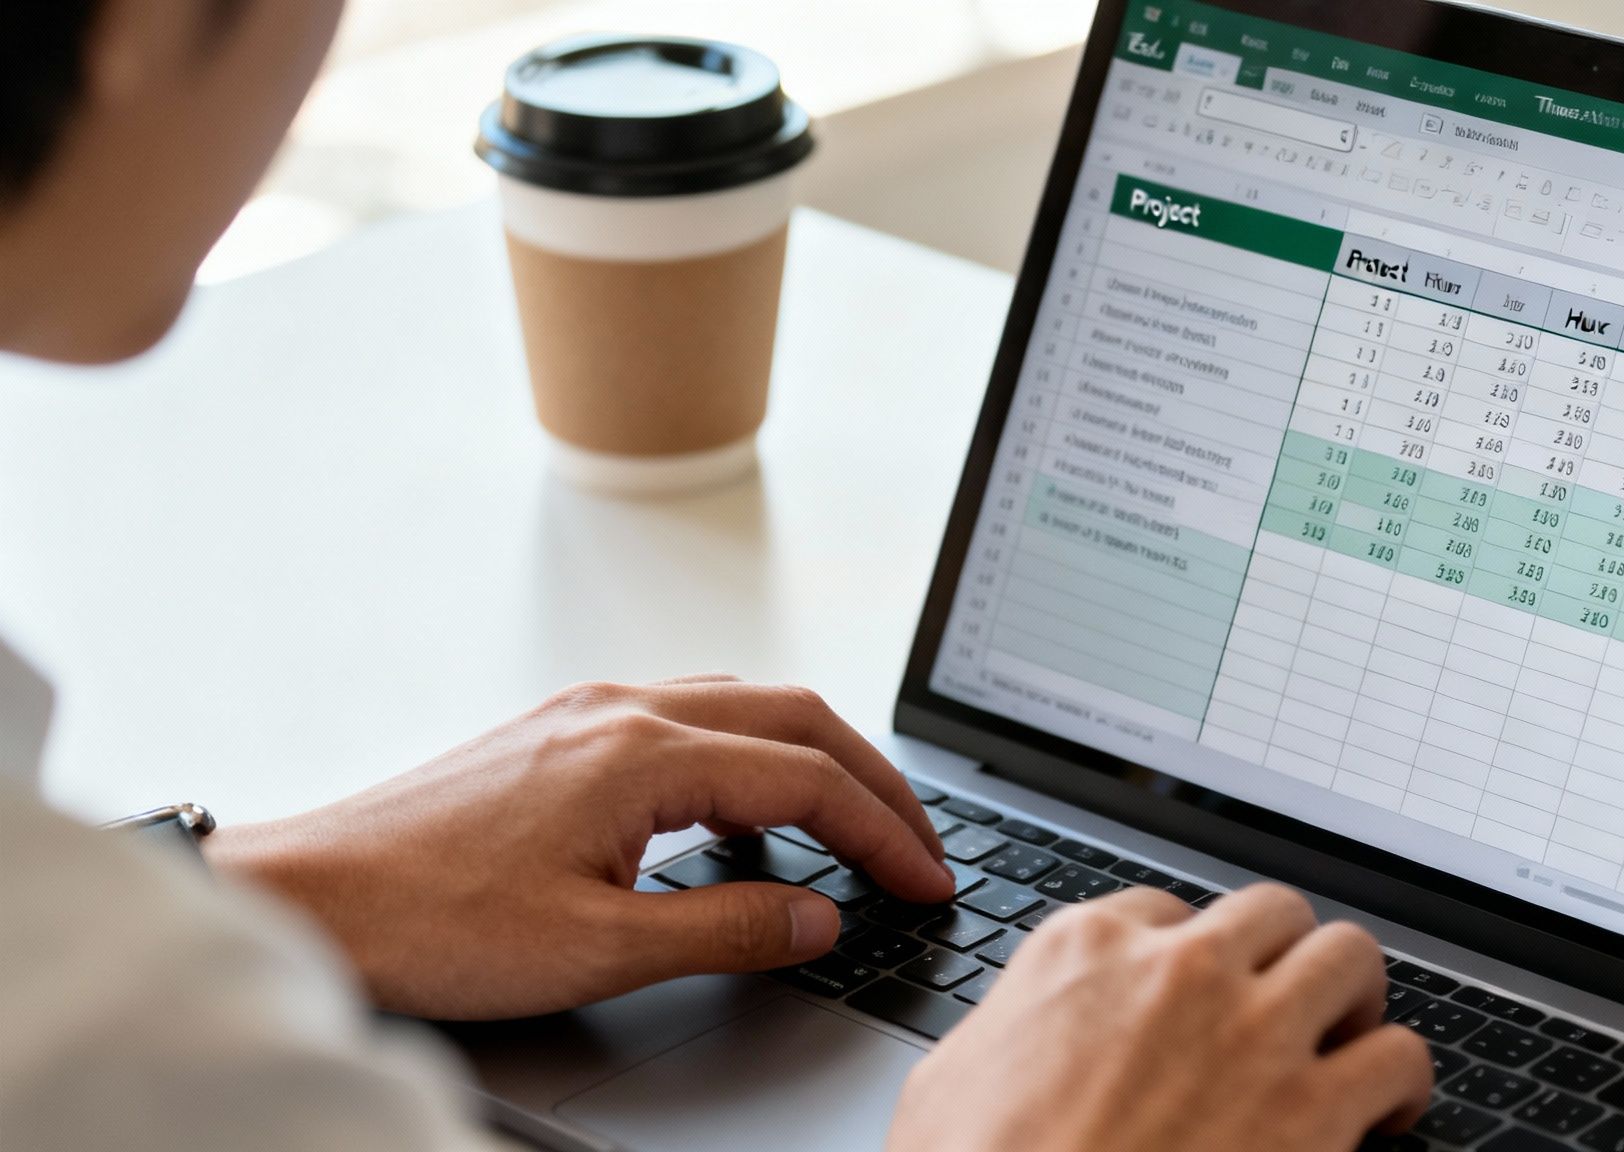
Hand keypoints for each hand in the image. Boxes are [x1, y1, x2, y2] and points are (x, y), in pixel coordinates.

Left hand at [202, 675, 954, 1018]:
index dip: (885, 835)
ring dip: (815, 759)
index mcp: (643, 752)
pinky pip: (691, 718)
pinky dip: (751, 757)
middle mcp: (623, 707)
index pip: (809, 779)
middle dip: (874, 782)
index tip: (928, 884)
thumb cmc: (430, 922)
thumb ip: (729, 927)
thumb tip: (821, 918)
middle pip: (796, 718)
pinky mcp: (560, 730)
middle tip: (920, 848)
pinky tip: (748, 814)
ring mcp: (588, 710)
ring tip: (856, 825)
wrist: (309, 894)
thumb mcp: (599, 949)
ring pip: (746, 706)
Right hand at [890, 885, 1432, 1151]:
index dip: (1188, 958)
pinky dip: (1400, 1083)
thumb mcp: (949, 1082)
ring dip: (1354, 1000)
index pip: (1166, 910)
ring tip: (1346, 1042)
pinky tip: (1381, 1113)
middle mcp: (1179, 971)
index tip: (1197, 995)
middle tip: (1284, 1006)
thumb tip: (1021, 1033)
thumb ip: (1007, 1028)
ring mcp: (1253, 1034)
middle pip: (1272, 913)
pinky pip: (1399, 1057)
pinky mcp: (1314, 1111)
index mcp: (1087, 951)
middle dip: (1283, 958)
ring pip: (1350, 958)